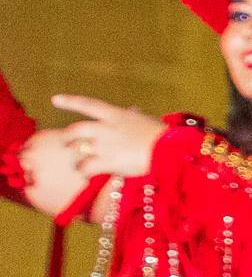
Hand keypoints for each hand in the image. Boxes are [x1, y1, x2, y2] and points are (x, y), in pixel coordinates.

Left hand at [40, 97, 164, 180]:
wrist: (170, 151)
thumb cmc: (165, 137)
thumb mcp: (147, 121)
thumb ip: (134, 117)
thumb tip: (133, 110)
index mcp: (116, 115)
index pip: (87, 105)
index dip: (70, 102)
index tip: (55, 100)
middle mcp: (105, 128)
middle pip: (76, 129)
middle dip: (67, 137)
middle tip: (66, 143)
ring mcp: (105, 145)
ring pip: (79, 150)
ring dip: (76, 159)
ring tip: (79, 167)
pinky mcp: (108, 162)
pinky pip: (87, 167)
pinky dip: (85, 172)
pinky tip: (87, 176)